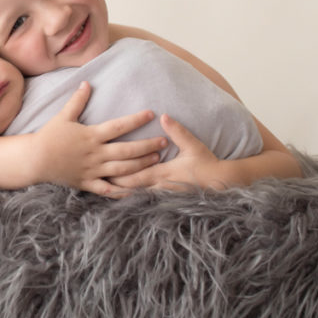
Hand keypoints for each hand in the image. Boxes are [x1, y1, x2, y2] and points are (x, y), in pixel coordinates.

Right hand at [33, 81, 164, 195]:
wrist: (34, 160)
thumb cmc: (48, 136)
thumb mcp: (63, 116)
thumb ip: (77, 101)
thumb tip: (87, 82)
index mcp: (91, 136)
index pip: (119, 126)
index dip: (136, 120)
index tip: (152, 114)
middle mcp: (95, 154)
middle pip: (126, 151)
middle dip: (147, 146)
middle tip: (164, 142)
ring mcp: (93, 170)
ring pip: (122, 170)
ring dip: (141, 165)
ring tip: (156, 160)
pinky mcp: (88, 183)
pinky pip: (108, 190)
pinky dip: (123, 191)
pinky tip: (138, 189)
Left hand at [110, 114, 235, 192]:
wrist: (222, 184)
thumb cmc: (207, 163)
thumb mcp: (193, 145)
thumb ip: (177, 131)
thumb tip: (164, 116)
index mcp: (164, 173)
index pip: (136, 175)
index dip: (119, 174)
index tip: (103, 169)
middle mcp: (161, 187)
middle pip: (132, 188)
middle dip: (115, 184)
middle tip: (96, 179)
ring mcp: (163, 196)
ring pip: (137, 196)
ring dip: (122, 193)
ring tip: (104, 189)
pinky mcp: (167, 200)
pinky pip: (146, 201)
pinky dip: (133, 199)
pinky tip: (123, 198)